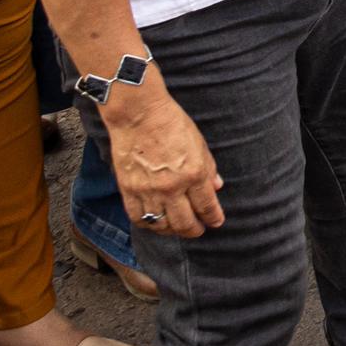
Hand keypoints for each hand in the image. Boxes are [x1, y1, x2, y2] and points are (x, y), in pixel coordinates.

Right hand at [103, 84, 224, 238]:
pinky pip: (138, 218)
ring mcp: (148, 191)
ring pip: (161, 225)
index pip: (206, 206)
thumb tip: (216, 187)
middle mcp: (172, 187)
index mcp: (194, 173)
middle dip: (194, 230)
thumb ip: (208, 168)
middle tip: (198, 230)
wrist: (139, 115)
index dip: (213, 218)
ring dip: (172, 231)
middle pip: (184, 222)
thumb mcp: (199, 143)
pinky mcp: (128, 190)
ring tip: (177, 228)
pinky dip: (148, 224)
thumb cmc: (172, 123)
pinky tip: (155, 222)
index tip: (216, 222)